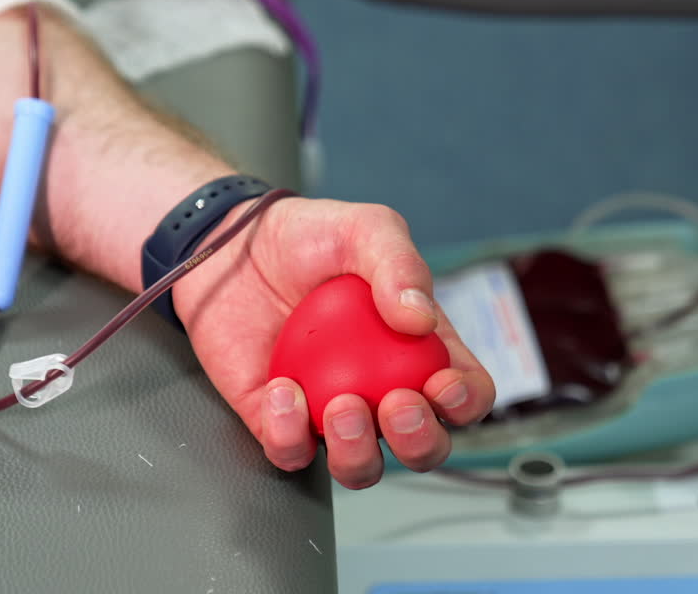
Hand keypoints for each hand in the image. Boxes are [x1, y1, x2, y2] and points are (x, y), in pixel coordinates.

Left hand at [171, 196, 495, 488]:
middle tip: (397, 404)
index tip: (442, 384)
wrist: (232, 245)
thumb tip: (420, 318)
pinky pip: (292, 452)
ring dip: (358, 452)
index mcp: (416, 350)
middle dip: (419, 441)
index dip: (465, 403)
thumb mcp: (365, 229)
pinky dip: (289, 434)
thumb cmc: (307, 237)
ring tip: (341, 405)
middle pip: (422, 447)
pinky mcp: (278, 420)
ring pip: (360, 467)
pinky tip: (283, 390)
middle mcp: (380, 390)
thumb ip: (400, 265)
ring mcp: (328, 411)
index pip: (463, 396)